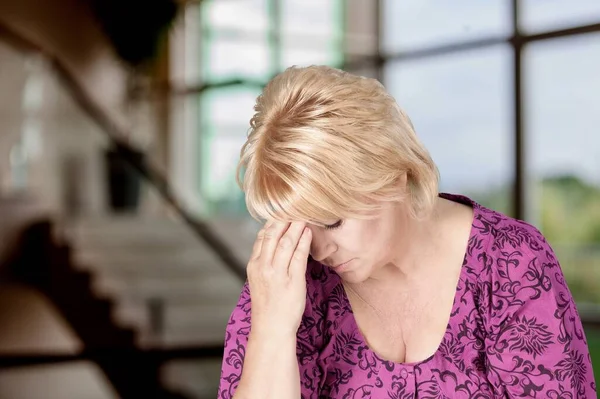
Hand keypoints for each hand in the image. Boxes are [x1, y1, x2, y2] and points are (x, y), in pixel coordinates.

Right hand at [246, 221, 311, 337]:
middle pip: (273, 234)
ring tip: (304, 214)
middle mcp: (263, 266)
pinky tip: (308, 232)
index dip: (272, 221)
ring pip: (286, 241)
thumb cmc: (269, 306)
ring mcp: (277, 274)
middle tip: (295, 205)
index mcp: (254, 265)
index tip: (282, 210)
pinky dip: (303, 241)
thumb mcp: (260, 280)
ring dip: (296, 225)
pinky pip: (299, 255)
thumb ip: (266, 261)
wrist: (271, 329)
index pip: (262, 236)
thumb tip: (275, 243)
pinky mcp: (292, 281)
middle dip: (284, 218)